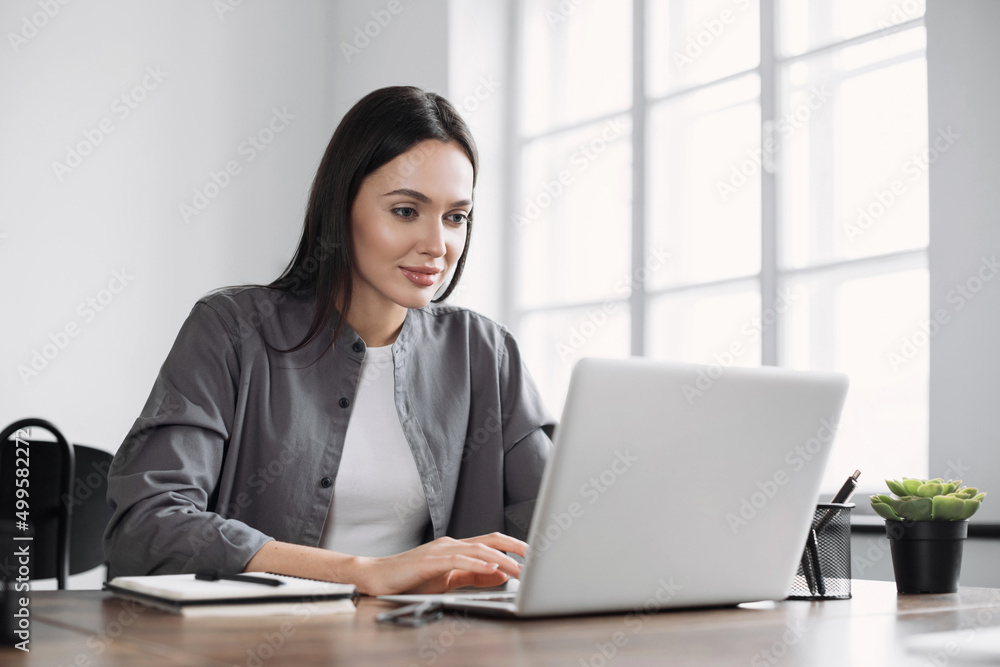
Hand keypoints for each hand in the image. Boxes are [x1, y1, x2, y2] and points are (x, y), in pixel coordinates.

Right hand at [352, 532, 526, 595]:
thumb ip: (474, 576)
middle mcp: (452, 544)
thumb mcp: (448, 579)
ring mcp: (441, 550)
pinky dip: (478, 563)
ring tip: (520, 568)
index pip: (492, 541)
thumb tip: (501, 574)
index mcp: (457, 547)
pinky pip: (459, 560)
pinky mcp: (431, 560)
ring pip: (478, 549)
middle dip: (516, 547)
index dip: (514, 546)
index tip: (534, 555)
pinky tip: (492, 568)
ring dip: (502, 558)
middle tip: (536, 556)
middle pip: (491, 540)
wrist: (377, 577)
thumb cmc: (411, 578)